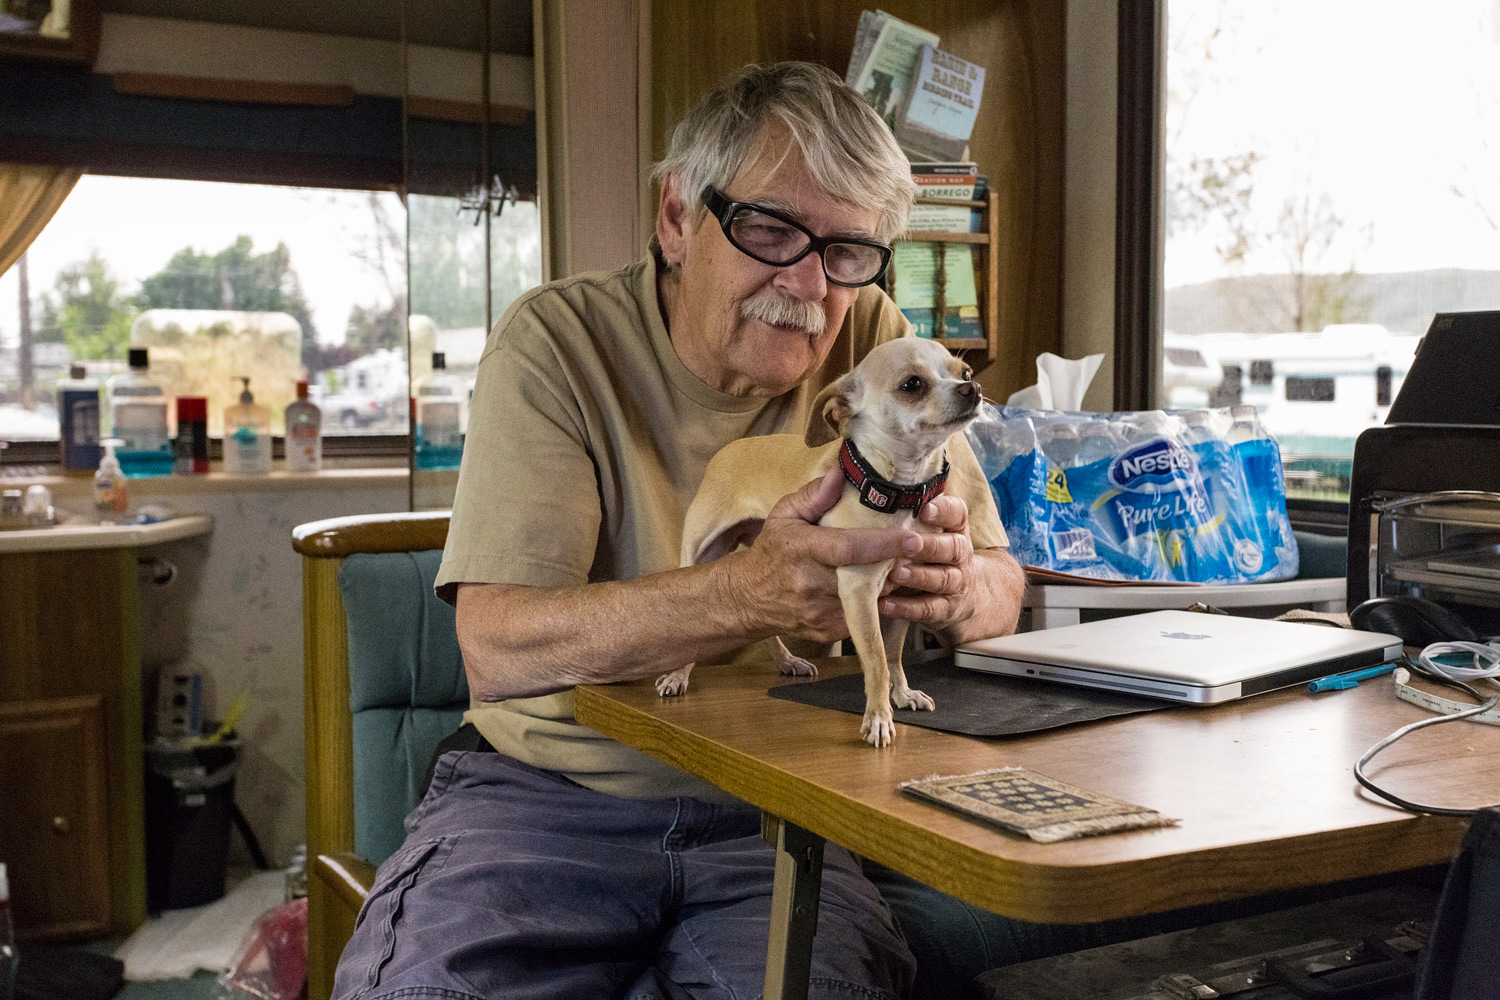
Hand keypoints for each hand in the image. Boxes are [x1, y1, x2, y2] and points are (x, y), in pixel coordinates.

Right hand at [723, 467, 921, 643]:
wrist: (749, 599)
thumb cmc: (772, 550)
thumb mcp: (784, 515)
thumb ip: (813, 495)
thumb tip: (840, 474)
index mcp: (800, 550)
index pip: (847, 549)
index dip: (882, 544)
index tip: (911, 538)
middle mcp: (810, 585)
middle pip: (866, 576)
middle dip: (895, 563)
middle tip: (915, 547)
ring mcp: (820, 613)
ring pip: (871, 598)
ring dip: (889, 581)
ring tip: (899, 562)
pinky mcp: (828, 632)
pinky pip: (863, 615)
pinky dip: (875, 599)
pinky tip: (876, 583)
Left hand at [878, 495, 995, 641]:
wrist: (963, 594)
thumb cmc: (931, 553)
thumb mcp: (928, 530)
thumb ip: (904, 513)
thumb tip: (850, 484)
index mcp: (955, 529)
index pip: (957, 513)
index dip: (943, 510)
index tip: (924, 509)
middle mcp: (960, 554)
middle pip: (953, 548)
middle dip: (930, 546)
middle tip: (909, 543)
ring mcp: (956, 582)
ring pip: (942, 578)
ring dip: (919, 576)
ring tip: (895, 574)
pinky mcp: (946, 608)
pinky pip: (928, 608)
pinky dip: (907, 607)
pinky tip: (885, 604)